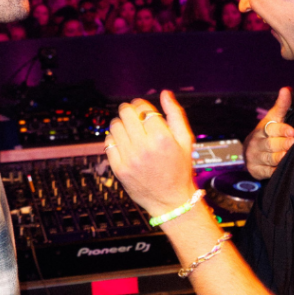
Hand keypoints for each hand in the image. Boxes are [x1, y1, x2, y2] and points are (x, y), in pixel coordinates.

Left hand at [106, 91, 196, 216]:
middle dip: (129, 110)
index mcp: (162, 138)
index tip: (141, 107)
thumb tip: (165, 94)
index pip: (143, 109)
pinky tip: (123, 142)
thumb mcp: (185, 140)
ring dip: (120, 123)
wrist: (171, 200)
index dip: (141, 104)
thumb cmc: (179, 170)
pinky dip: (113, 138)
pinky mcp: (119, 169)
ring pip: (115, 126)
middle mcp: (144, 148)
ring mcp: (129, 159)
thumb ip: (175, 114)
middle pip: (126, 114)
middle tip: (133, 114)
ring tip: (128, 128)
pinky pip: (108, 143)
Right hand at [244, 87, 293, 179]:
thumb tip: (287, 89)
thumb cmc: (269, 133)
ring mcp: (255, 158)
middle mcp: (256, 143)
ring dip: (282, 157)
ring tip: (291, 155)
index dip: (281, 130)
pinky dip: (278, 170)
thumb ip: (282, 106)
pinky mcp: (256, 170)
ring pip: (271, 159)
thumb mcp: (274, 119)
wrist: (252, 152)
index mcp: (262, 129)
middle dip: (283, 144)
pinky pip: (269, 172)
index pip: (271, 128)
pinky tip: (286, 168)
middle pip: (271, 144)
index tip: (291, 131)